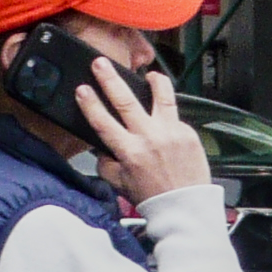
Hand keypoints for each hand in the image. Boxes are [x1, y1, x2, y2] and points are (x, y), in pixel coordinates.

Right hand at [78, 58, 211, 202]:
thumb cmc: (154, 198)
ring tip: (150, 73)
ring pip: (161, 96)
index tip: (82, 89)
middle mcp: (150, 138)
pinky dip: (168, 117)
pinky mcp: (188, 133)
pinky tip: (165, 120)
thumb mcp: (122, 185)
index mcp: (130, 152)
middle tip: (101, 63)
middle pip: (126, 100)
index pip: (104, 122)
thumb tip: (101, 148)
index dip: (90, 104)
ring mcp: (171, 133)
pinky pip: (175, 118)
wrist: (186, 209)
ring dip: (154, 81)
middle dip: (110, 79)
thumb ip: (107, 165)